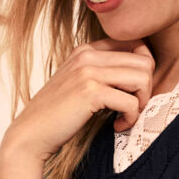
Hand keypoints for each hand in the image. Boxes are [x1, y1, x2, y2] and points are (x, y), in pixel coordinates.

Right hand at [5, 37, 154, 159]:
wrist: (31, 133)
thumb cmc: (58, 114)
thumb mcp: (79, 84)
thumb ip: (102, 73)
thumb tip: (141, 75)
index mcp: (87, 50)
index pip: (136, 45)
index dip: (144, 70)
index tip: (133, 92)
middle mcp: (88, 55)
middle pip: (145, 60)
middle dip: (146, 88)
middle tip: (133, 107)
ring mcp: (88, 71)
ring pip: (142, 78)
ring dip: (140, 102)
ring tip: (126, 116)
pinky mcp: (90, 92)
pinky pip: (131, 102)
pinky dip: (131, 118)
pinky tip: (118, 126)